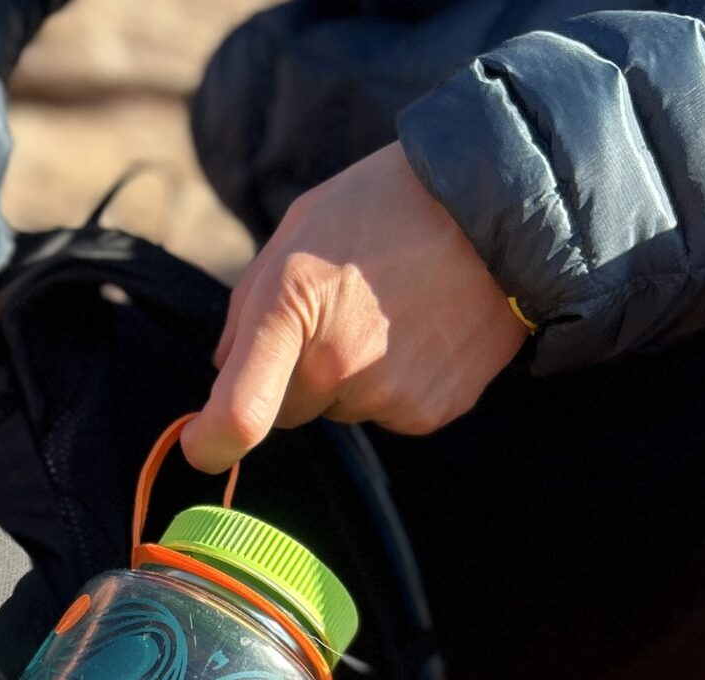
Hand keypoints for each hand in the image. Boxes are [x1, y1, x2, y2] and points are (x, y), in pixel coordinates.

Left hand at [182, 143, 527, 473]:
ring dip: (354, 376)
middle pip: (289, 411)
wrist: (504, 208)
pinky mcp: (432, 411)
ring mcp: (389, 393)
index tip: (200, 447)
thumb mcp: (300, 230)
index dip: (211, 441)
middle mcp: (338, 360)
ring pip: (343, 411)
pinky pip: (390, 414)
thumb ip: (250, 303)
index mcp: (291, 305)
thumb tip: (223, 369)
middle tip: (340, 314)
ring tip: (393, 310)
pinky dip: (399, 383)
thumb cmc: (390, 206)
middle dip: (298, 378)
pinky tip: (424, 330)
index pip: (241, 411)